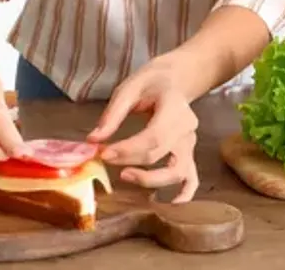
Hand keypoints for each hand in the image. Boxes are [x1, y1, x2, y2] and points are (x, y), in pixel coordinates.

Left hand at [87, 57, 199, 201]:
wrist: (177, 79)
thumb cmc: (151, 82)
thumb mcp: (129, 88)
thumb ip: (112, 115)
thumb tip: (93, 140)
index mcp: (175, 107)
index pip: (154, 136)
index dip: (128, 149)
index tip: (103, 152)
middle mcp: (187, 128)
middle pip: (160, 153)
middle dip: (130, 161)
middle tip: (105, 159)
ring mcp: (191, 143)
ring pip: (177, 171)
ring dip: (152, 180)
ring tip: (126, 176)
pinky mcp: (189, 154)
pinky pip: (192, 179)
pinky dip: (184, 194)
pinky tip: (169, 205)